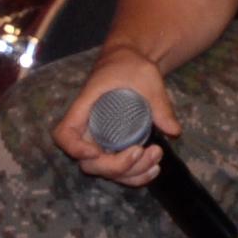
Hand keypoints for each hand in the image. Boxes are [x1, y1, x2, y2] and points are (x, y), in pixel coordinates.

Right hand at [55, 44, 174, 186]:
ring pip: (105, 170)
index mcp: (85, 107)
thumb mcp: (146, 78)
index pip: (64, 134)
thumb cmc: (130, 65)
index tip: (97, 152)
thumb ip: (159, 103)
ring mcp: (100, 140)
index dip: (75, 148)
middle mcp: (88, 128)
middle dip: (116, 166)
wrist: (130, 61)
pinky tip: (153, 170)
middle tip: (142, 152)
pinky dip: (134, 175)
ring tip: (156, 157)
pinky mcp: (113, 146)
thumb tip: (173, 131)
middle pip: (88, 162)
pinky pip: (118, 169)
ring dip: (130, 173)